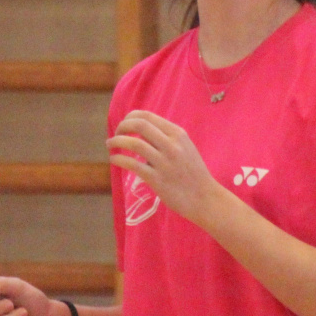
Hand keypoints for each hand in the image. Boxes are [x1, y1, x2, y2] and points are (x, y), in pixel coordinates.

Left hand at [107, 110, 221, 224]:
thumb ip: (166, 138)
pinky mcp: (157, 179)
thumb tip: (140, 132)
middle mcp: (172, 145)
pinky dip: (119, 159)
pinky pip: (132, 164)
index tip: (124, 124)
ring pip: (134, 143)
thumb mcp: (185, 147)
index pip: (148, 116)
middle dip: (122, 126)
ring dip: (117, 141)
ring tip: (110, 145)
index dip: (130, 117)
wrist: (205, 198)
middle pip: (139, 125)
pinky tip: (114, 160)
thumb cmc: (193, 173)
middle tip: (116, 134)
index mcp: (178, 134)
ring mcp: (164, 162)